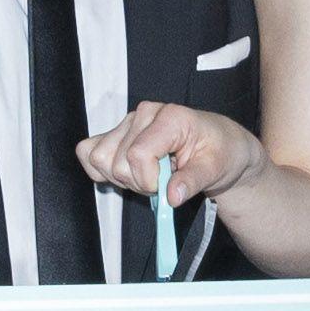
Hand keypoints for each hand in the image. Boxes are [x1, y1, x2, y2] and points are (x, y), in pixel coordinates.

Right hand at [78, 98, 261, 206]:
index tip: (167, 188)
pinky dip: (103, 171)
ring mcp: (127, 123)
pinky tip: (130, 173)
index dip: (148, 180)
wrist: (220, 147)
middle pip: (115, 160)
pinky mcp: (116, 133)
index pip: (138, 154)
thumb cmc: (221, 151)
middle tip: (162, 183)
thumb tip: (172, 196)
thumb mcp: (216, 168)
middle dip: (137, 183)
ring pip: (98, 157)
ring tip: (148, 177)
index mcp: (170, 117)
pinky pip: (88, 152)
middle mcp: (144, 114)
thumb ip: (193, 181)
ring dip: (122, 178)